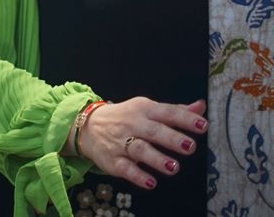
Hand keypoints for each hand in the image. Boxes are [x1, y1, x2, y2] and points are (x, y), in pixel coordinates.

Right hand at [77, 97, 206, 190]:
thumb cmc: (126, 118)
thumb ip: (175, 111)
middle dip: (171, 139)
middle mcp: (133, 124)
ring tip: (173, 168)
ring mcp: (121, 143)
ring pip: (139, 150)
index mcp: (144, 109)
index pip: (167, 112)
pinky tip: (150, 183)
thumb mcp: (147, 109)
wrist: (88, 126)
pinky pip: (125, 168)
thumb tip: (201, 107)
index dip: (185, 119)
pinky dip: (137, 176)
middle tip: (190, 147)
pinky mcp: (112, 160)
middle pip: (153, 131)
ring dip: (156, 158)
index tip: (203, 126)